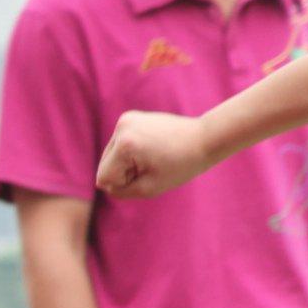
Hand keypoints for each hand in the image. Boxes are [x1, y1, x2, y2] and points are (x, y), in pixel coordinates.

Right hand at [96, 111, 215, 198]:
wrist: (203, 139)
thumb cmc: (180, 166)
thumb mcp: (147, 189)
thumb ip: (119, 190)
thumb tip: (103, 182)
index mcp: (125, 144)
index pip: (104, 178)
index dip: (125, 184)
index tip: (149, 174)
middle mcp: (121, 127)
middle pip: (105, 166)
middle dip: (125, 172)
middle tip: (153, 165)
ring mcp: (125, 119)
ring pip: (110, 156)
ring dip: (128, 163)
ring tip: (153, 156)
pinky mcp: (129, 117)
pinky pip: (118, 145)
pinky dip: (131, 151)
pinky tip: (151, 148)